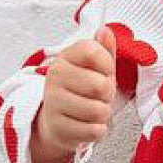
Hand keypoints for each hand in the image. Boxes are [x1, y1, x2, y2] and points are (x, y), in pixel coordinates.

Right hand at [34, 24, 117, 157]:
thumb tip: (105, 31)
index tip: (104, 71)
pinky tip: (87, 125)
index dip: (107, 64)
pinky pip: (94, 131)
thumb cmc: (80, 92)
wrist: (56, 122)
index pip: (93, 51)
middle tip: (98, 96)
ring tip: (93, 110)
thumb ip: (102, 50)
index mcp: (65, 58)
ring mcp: (54, 103)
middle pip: (101, 85)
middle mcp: (55, 77)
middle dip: (108, 94)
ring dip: (103, 114)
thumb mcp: (93, 68)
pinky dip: (98, 131)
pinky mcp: (59, 127)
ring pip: (99, 110)